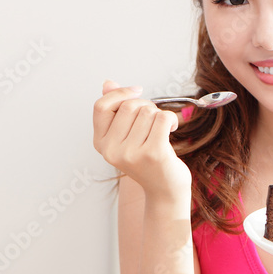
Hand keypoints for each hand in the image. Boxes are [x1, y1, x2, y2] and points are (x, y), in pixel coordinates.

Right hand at [92, 79, 190, 203]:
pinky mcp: (154, 153)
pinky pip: (163, 118)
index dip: (120, 93)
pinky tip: (172, 130)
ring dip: (160, 115)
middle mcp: (111, 150)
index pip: (101, 106)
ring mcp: (132, 153)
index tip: (137, 91)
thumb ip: (116, 109)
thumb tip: (108, 83)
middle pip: (130, 105)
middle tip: (153, 121)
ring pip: (148, 111)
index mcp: (100, 143)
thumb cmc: (147, 159)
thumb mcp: (126, 135)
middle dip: (147, 106)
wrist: (165, 190)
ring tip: (161, 131)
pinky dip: (172, 119)